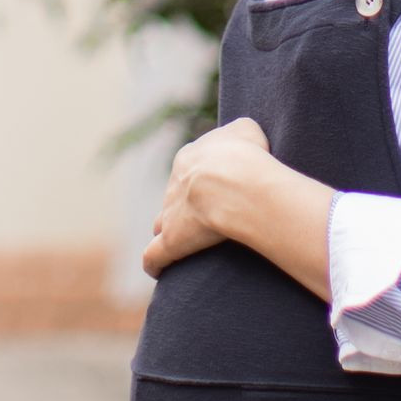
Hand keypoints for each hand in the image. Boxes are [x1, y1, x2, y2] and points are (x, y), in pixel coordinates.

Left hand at [142, 117, 335, 297]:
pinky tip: (159, 271)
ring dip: (169, 231)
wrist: (235, 181)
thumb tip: (240, 140)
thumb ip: (238, 134)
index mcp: (189, 158)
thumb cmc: (246, 155)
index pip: (189, 170)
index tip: (219, 191)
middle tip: (206, 217)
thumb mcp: (246, 130)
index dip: (203, 181)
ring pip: (162, 223)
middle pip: (175, 196)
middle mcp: (174, 184)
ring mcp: (170, 212)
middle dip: (185, 206)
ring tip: (184, 244)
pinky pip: (154, 255)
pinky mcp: (171, 241)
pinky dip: (155, 263)